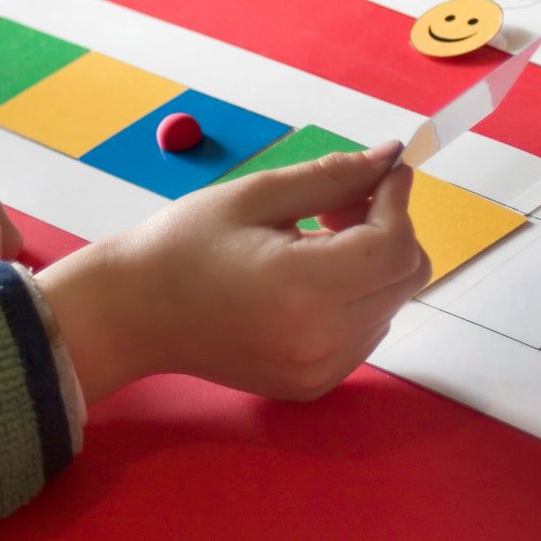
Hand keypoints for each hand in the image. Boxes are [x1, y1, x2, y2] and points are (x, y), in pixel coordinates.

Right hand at [36, 140, 430, 402]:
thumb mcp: (256, 195)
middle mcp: (319, 340)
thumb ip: (332, 176)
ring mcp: (319, 369)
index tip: (383, 172)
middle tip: (340, 204)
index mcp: (302, 290)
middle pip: (406, 277)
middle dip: (389, 228)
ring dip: (372, 263)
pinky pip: (367, 331)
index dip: (397, 201)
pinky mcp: (313, 383)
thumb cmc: (183, 246)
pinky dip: (356, 297)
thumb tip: (389, 157)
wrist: (134, 312)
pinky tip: (308, 278)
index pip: (394, 246)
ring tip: (314, 239)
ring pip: (391, 303)